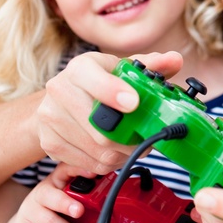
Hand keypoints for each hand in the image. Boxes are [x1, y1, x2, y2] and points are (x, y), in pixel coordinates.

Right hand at [12, 163, 93, 222]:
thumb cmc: (57, 208)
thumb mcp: (70, 196)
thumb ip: (88, 194)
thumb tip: (118, 196)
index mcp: (57, 180)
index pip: (66, 169)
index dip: (78, 170)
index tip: (93, 174)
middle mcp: (41, 193)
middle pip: (51, 197)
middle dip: (66, 204)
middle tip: (80, 212)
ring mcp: (29, 211)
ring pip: (47, 221)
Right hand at [37, 51, 181, 172]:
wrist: (61, 99)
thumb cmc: (99, 82)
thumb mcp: (122, 69)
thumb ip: (150, 64)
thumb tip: (175, 60)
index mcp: (80, 68)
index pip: (95, 79)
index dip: (115, 93)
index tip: (134, 104)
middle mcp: (59, 89)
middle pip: (101, 125)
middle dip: (132, 136)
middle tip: (148, 137)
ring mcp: (50, 118)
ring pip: (98, 149)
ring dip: (124, 152)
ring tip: (134, 144)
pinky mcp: (48, 143)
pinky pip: (89, 163)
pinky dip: (109, 162)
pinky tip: (115, 152)